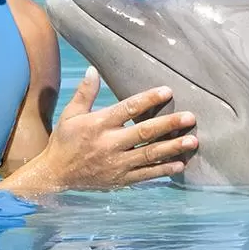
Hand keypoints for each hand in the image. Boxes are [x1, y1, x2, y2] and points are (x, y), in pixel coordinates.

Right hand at [30, 66, 197, 192]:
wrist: (55, 174)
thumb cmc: (65, 140)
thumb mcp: (70, 114)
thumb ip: (85, 93)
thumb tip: (93, 69)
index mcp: (99, 124)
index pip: (128, 109)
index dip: (149, 99)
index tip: (168, 91)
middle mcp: (110, 144)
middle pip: (144, 133)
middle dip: (169, 125)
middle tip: (190, 117)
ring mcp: (117, 164)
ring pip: (150, 155)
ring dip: (173, 148)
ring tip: (193, 141)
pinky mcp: (121, 179)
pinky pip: (146, 175)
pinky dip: (164, 171)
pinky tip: (180, 164)